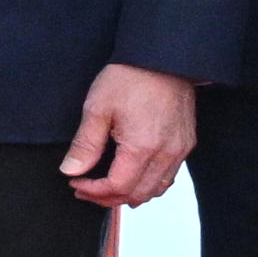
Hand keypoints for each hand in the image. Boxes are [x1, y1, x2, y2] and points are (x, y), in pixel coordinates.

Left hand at [59, 62, 195, 206]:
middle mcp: (165, 154)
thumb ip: (85, 145)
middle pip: (137, 195)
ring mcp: (179, 150)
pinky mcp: (185, 144)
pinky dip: (149, 184)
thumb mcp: (97, 108)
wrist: (163, 58)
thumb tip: (71, 170)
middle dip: (108, 198)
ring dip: (130, 194)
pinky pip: (168, 177)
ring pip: (156, 190)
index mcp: (142, 147)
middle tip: (87, 190)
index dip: (93, 191)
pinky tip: (133, 176)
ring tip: (107, 188)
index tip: (76, 184)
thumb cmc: (131, 77)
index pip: (117, 187)